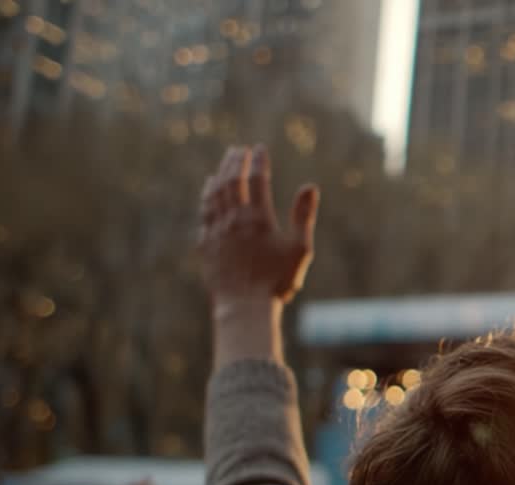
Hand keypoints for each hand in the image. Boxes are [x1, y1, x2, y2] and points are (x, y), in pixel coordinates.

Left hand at [199, 145, 319, 303]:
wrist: (244, 306)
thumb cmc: (277, 281)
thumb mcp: (299, 249)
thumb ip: (303, 216)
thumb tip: (310, 186)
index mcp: (258, 218)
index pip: (257, 180)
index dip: (259, 162)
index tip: (260, 149)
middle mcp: (234, 219)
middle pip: (231, 181)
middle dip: (235, 162)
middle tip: (239, 150)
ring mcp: (217, 230)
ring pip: (215, 193)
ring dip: (220, 173)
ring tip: (225, 161)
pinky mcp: (206, 242)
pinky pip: (204, 210)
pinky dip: (207, 194)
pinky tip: (209, 187)